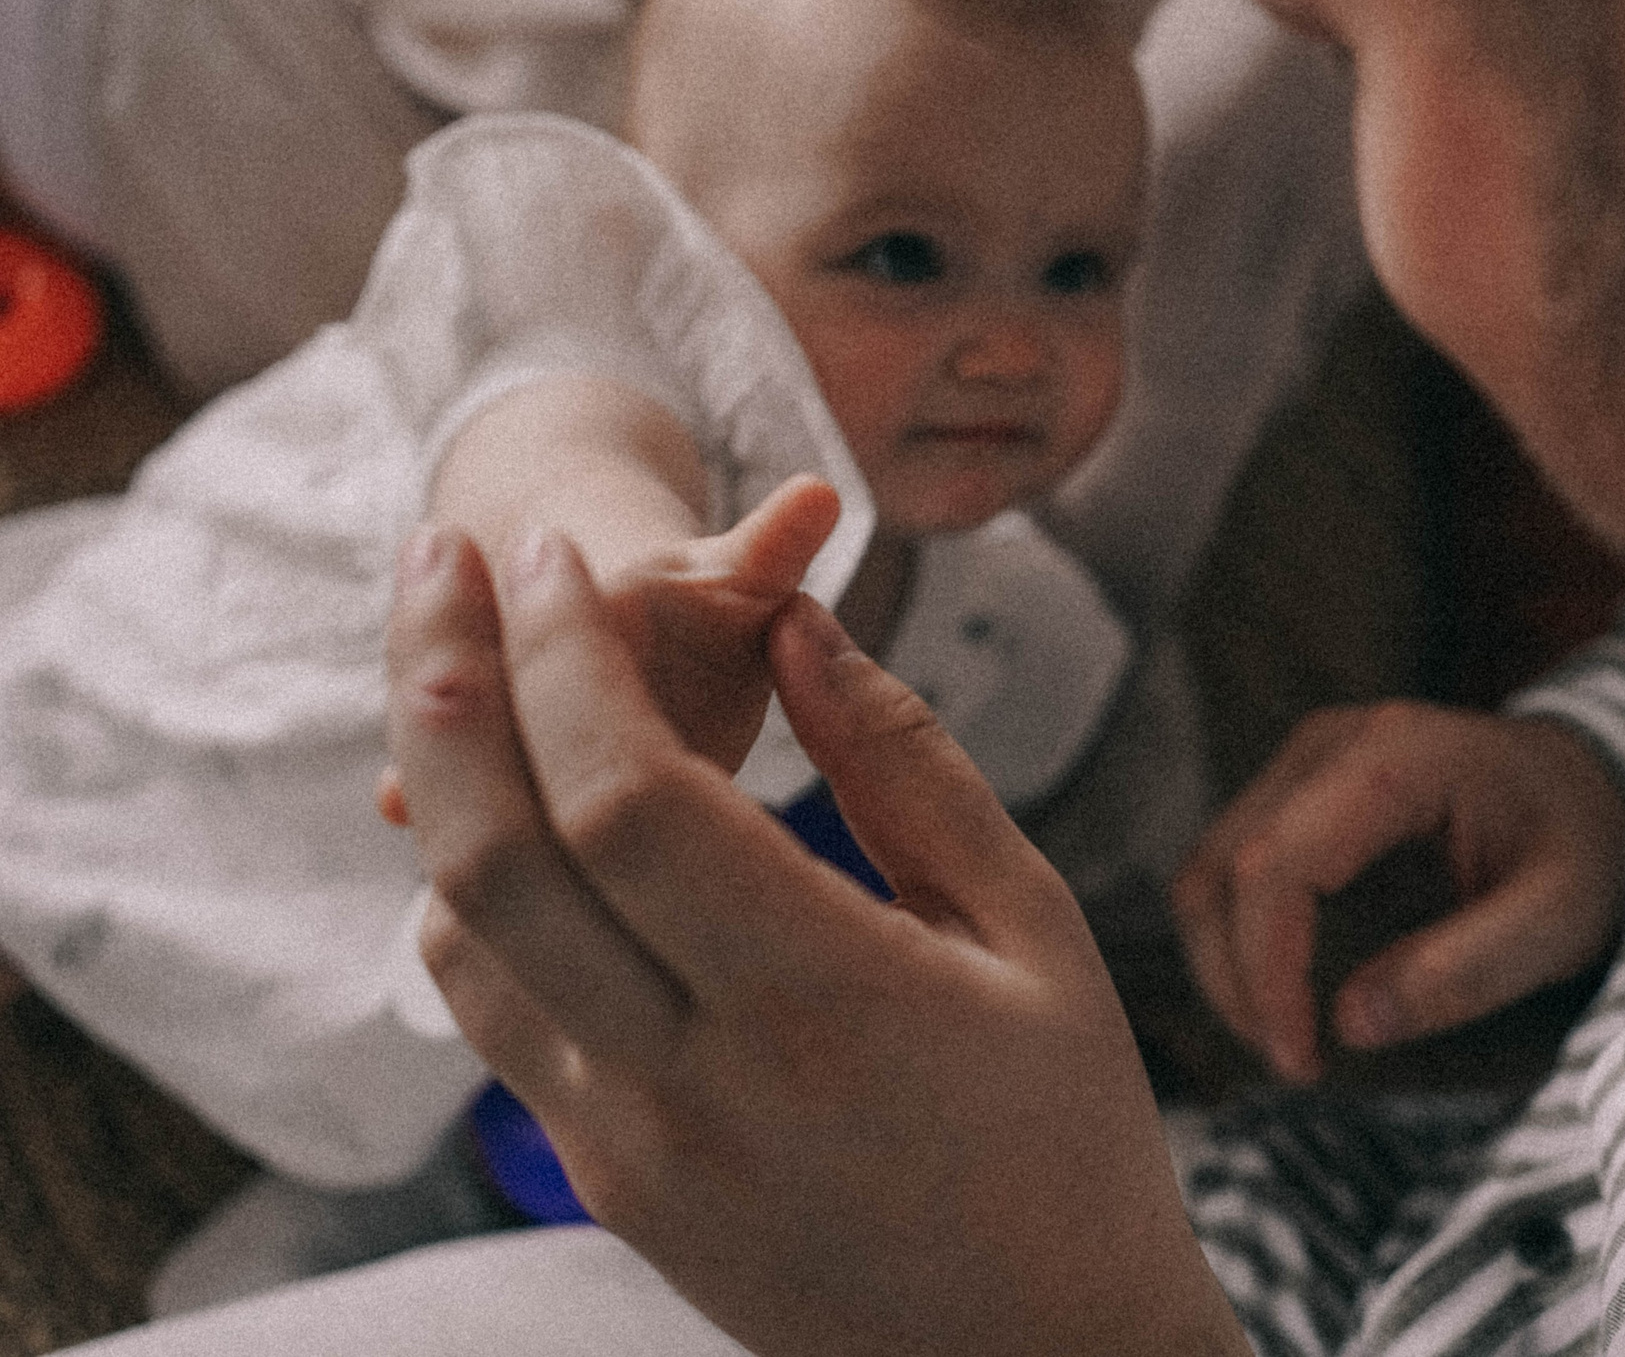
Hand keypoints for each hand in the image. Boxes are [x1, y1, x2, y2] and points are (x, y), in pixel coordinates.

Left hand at [385, 526, 1245, 1356]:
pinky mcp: (608, 1188)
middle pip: (496, 855)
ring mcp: (633, 1152)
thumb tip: (797, 625)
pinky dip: (482, 900)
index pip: (627, 800)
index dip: (566, 657)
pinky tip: (525, 822)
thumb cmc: (1071, 1137)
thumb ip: (908, 768)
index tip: (550, 553)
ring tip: (468, 664)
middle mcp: (699, 1085)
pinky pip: (497, 1019)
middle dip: (442, 678)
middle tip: (435, 555)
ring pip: (463, 940)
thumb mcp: (1032, 932)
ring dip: (445, 786)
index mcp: (829, 1004)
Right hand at [1172, 701, 1624, 1084]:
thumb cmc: (1581, 843)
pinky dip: (1236, 941)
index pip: (1279, 865)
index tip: (1300, 1058)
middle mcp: (1331, 744)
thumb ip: (1469, 969)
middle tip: (1298, 1066)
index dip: (1268, 972)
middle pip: (1227, 869)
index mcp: (1396, 757)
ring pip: (1209, 871)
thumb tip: (1352, 1024)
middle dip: (1240, 982)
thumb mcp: (1561, 916)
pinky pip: (1228, 868)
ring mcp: (1304, 759)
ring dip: (1225, 966)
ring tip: (1286, 1039)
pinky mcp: (1294, 789)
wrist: (1587, 778)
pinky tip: (1285, 997)